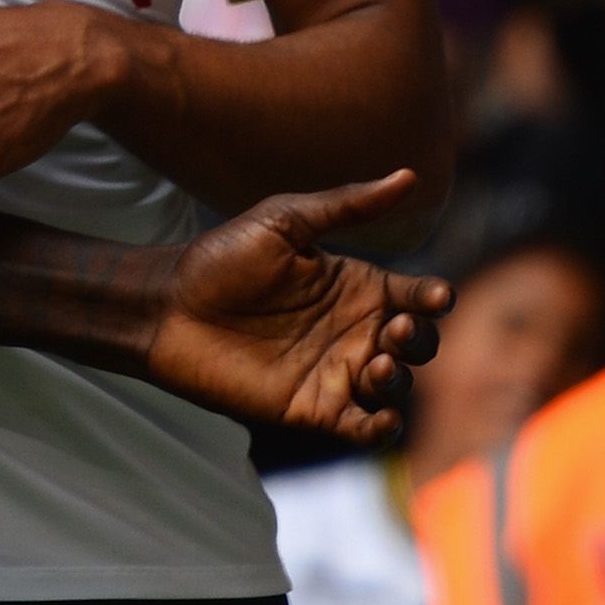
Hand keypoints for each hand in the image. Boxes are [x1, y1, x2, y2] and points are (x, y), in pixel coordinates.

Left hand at [141, 172, 453, 444]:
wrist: (168, 306)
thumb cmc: (221, 258)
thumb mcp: (284, 221)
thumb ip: (346, 205)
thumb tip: (409, 175)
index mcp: (356, 285)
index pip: (416, 296)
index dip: (433, 298)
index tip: (436, 296)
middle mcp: (355, 330)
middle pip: (416, 343)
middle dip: (420, 339)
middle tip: (394, 329)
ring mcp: (336, 371)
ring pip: (396, 385)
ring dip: (400, 380)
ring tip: (376, 364)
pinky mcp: (313, 408)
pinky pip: (363, 427)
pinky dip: (381, 428)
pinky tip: (380, 418)